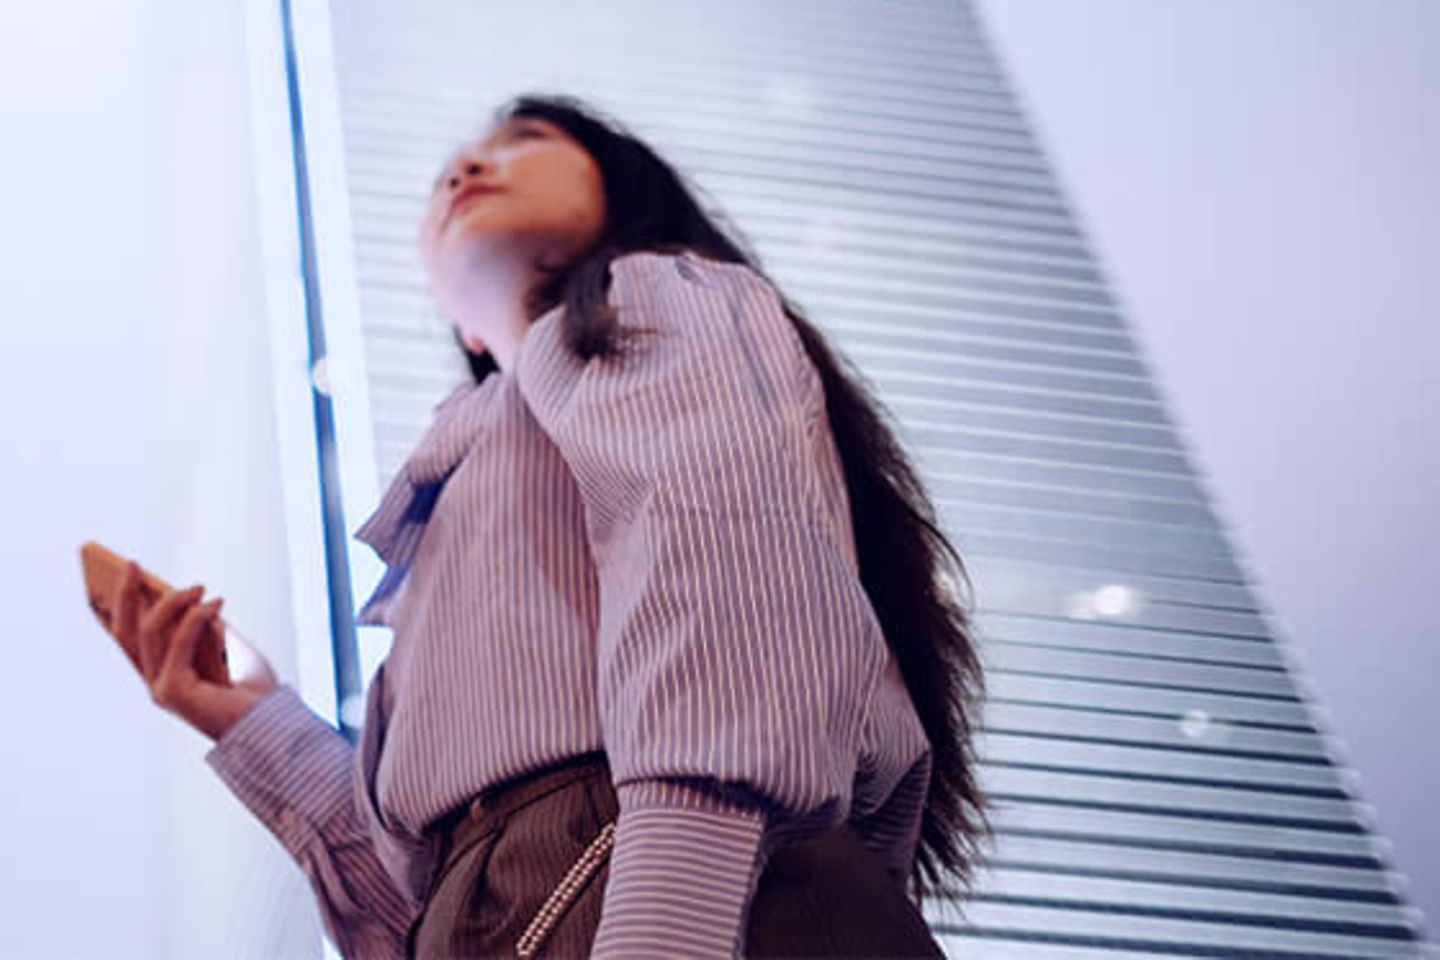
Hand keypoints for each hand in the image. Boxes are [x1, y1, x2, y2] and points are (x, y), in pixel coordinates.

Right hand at [110, 561, 279, 742]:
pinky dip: (196, 619)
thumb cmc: (254, 690)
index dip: (122, 605)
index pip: (130, 638)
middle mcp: (156, 683)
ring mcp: (161, 689)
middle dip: (125, 596)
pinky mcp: (174, 692)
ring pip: (150, 633)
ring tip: (199, 586)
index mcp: (164, 674)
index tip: (128, 572)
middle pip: (126, 633)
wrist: (272, 723)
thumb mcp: (228, 648)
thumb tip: (193, 599)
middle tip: (132, 565)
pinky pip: (179, 644)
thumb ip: (206, 627)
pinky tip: (216, 603)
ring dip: (173, 603)